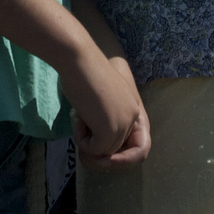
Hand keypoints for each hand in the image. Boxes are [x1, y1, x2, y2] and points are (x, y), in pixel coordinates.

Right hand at [76, 57, 150, 171]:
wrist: (79, 61)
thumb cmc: (83, 73)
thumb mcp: (102, 98)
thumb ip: (106, 116)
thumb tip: (98, 147)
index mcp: (134, 107)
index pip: (135, 143)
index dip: (117, 152)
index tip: (95, 149)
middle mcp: (134, 116)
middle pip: (116, 148)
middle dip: (95, 144)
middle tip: (80, 127)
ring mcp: (124, 123)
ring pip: (104, 151)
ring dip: (86, 139)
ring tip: (80, 114)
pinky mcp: (111, 130)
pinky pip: (93, 150)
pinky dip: (81, 138)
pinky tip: (78, 116)